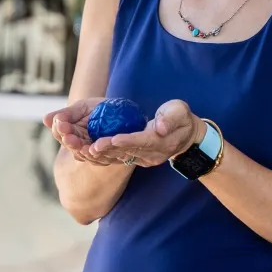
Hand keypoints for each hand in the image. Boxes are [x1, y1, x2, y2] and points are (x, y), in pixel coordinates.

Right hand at [43, 98, 115, 165]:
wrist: (122, 110)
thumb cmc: (99, 108)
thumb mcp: (82, 108)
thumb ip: (66, 114)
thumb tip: (45, 120)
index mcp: (72, 134)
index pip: (61, 134)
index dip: (60, 130)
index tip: (60, 124)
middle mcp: (81, 145)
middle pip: (72, 146)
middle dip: (70, 141)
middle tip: (68, 136)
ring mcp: (94, 152)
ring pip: (84, 155)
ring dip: (81, 150)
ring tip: (79, 145)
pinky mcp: (109, 156)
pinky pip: (102, 158)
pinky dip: (98, 154)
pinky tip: (95, 149)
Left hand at [89, 99, 203, 167]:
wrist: (185, 136)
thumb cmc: (181, 118)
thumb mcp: (180, 112)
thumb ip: (170, 118)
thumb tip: (160, 127)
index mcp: (163, 141)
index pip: (143, 141)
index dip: (127, 141)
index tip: (111, 138)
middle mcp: (153, 154)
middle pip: (129, 152)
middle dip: (109, 149)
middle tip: (91, 146)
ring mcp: (146, 159)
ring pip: (122, 157)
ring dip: (104, 155)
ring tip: (87, 151)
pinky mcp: (139, 160)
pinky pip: (121, 159)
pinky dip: (106, 156)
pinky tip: (91, 153)